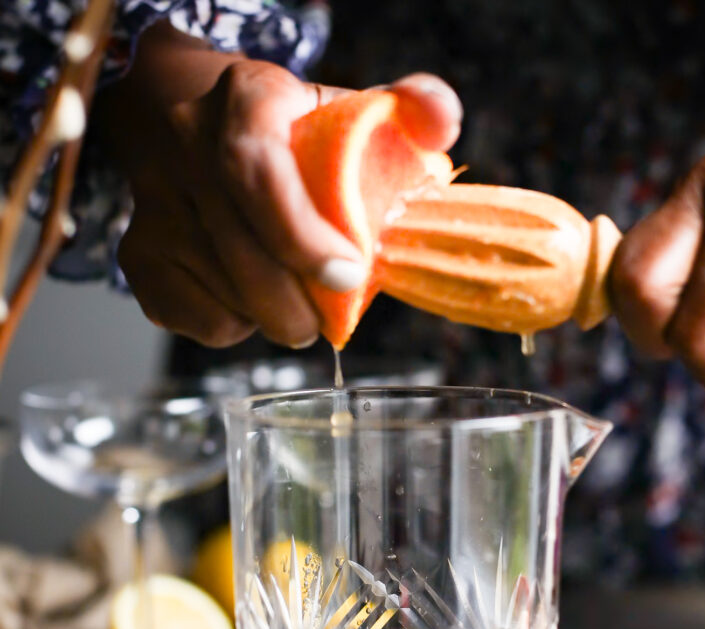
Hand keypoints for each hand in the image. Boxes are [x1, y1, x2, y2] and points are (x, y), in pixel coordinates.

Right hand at [97, 23, 461, 347]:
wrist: (185, 119)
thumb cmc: (284, 128)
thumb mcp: (344, 105)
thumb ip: (408, 108)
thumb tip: (441, 123)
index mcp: (244, 102)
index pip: (258, 173)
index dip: (303, 236)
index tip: (349, 276)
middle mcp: (185, 148)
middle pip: (242, 255)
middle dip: (297, 306)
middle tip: (327, 321)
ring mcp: (154, 205)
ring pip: (221, 295)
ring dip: (271, 317)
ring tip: (291, 297)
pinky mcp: (138, 255)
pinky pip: (194, 318)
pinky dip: (232, 325)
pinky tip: (246, 296)